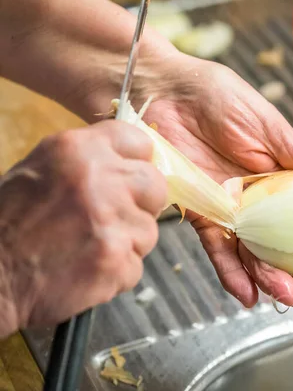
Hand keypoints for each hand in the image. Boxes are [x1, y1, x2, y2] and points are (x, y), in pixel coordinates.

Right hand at [0, 121, 166, 332]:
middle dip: (141, 204)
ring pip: (149, 230)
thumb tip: (129, 165)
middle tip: (114, 220)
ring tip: (89, 249)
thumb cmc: (8, 223)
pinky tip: (87, 271)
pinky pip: (136, 265)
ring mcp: (111, 221)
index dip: (138, 163)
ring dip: (127, 243)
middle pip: (155, 185)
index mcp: (78, 150)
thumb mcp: (41, 171)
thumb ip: (88, 164)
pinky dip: (116, 273)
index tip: (130, 178)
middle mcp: (100, 179)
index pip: (139, 141)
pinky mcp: (115, 260)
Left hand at [133, 54, 292, 308]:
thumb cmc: (221, 99)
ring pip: (256, 257)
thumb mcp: (269, 126)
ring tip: (285, 294)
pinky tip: (247, 295)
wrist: (170, 94)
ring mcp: (233, 213)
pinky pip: (218, 250)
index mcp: (286, 181)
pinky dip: (231, 273)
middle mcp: (262, 203)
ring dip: (271, 280)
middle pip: (288, 251)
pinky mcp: (201, 215)